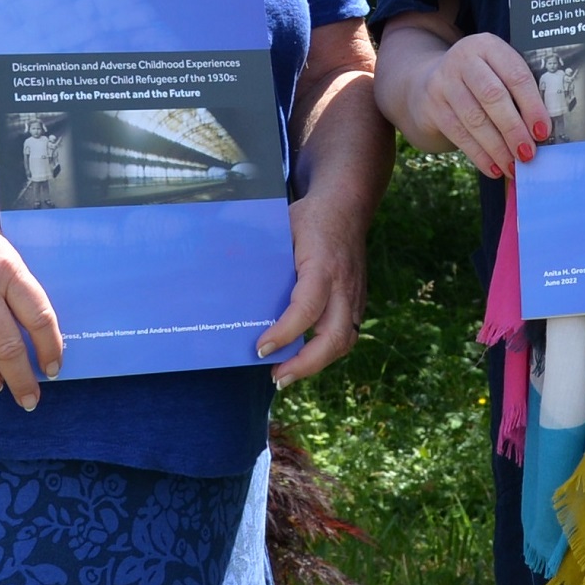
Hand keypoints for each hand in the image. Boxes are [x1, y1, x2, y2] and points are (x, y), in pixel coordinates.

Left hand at [259, 190, 368, 384]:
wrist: (347, 207)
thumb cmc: (309, 218)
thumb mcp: (283, 228)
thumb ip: (265, 256)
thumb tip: (227, 281)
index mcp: (323, 267)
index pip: (307, 307)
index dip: (284, 333)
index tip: (261, 349)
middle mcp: (344, 287)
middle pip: (335, 337)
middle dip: (306, 364)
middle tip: (276, 377)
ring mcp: (354, 297)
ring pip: (344, 342)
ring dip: (315, 364)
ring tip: (285, 374)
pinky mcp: (357, 303)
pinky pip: (345, 336)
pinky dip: (323, 353)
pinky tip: (300, 359)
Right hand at [404, 31, 547, 178]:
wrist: (429, 81)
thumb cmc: (480, 80)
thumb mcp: (497, 71)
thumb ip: (519, 91)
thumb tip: (542, 131)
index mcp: (488, 46)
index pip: (515, 74)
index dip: (532, 105)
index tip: (543, 131)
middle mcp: (463, 59)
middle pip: (492, 96)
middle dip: (513, 129)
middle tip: (528, 153)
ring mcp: (443, 82)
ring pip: (474, 119)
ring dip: (497, 147)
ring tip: (513, 166)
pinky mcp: (432, 106)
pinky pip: (459, 134)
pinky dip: (479, 155)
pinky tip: (494, 168)